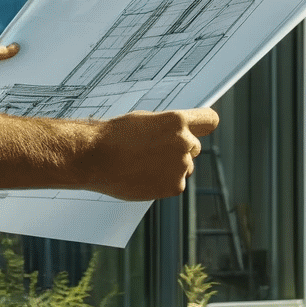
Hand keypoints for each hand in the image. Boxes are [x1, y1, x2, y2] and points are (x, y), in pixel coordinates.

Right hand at [82, 108, 219, 200]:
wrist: (96, 157)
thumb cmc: (116, 136)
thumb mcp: (146, 120)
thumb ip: (169, 127)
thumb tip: (183, 134)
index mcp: (177, 120)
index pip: (210, 120)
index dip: (204, 125)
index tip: (202, 129)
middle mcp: (184, 142)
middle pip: (195, 147)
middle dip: (180, 149)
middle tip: (153, 151)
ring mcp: (180, 165)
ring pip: (185, 167)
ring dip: (171, 167)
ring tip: (143, 164)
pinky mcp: (174, 186)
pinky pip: (176, 183)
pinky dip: (163, 183)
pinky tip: (143, 177)